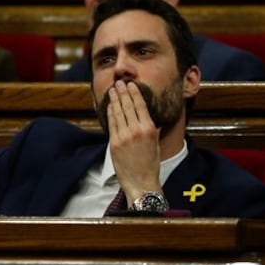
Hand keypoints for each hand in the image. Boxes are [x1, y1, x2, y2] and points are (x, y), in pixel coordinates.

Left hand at [106, 80, 161, 201]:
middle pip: (127, 105)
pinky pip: (111, 123)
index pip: (140, 105)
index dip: (134, 93)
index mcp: (149, 129)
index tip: (131, 84)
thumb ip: (151, 128)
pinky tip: (109, 106)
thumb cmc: (150, 165)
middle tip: (119, 83)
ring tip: (112, 90)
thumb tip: (147, 117)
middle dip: (122, 92)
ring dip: (114, 99)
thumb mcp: (156, 143)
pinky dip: (109, 112)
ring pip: (117, 112)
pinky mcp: (114, 143)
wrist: (141, 182)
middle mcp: (136, 130)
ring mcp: (123, 136)